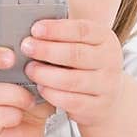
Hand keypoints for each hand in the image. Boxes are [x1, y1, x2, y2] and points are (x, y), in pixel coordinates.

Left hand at [20, 17, 125, 131]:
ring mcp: (106, 86)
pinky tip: (41, 87)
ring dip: (46, 74)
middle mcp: (110, 61)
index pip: (82, 30)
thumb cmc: (87, 65)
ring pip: (72, 80)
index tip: (35, 29)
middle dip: (47, 50)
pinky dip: (52, 94)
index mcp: (105, 39)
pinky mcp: (98, 106)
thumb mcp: (83, 45)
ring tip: (30, 69)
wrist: (108, 97)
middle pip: (76, 54)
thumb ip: (64, 37)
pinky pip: (71, 101)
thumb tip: (33, 32)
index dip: (56, 29)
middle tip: (26, 47)